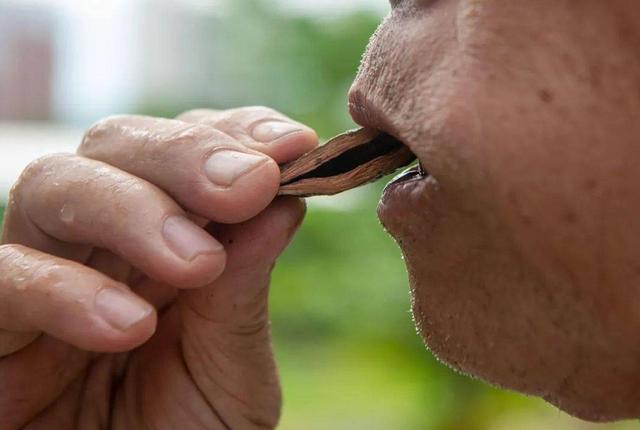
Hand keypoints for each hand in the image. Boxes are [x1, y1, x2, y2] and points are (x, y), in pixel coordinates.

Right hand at [0, 107, 317, 428]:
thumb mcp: (230, 370)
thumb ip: (244, 291)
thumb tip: (285, 199)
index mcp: (165, 241)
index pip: (188, 149)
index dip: (236, 133)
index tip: (292, 144)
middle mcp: (101, 243)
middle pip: (117, 144)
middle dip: (187, 155)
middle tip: (249, 185)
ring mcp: (43, 275)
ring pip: (52, 183)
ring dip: (134, 209)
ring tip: (196, 263)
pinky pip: (3, 277)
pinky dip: (64, 289)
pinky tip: (128, 324)